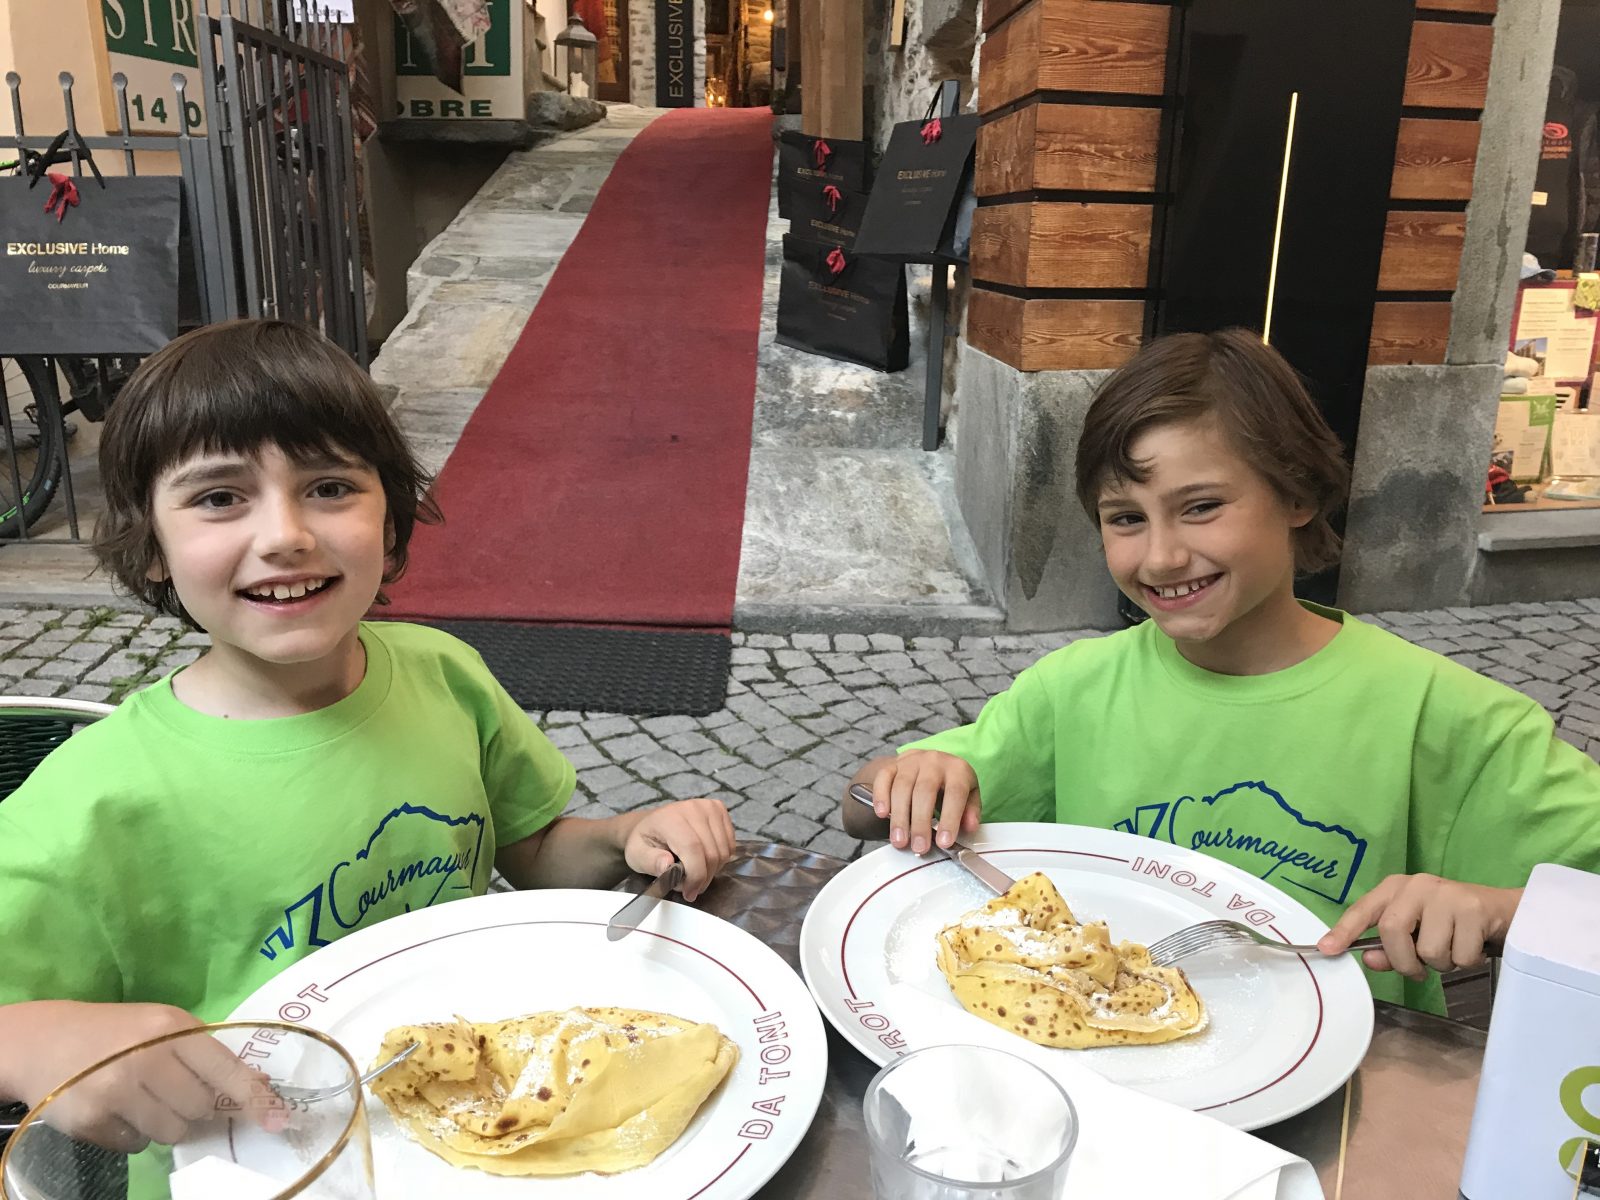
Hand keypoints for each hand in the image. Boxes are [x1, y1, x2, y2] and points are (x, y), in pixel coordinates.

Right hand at [0, 1001, 284, 1150]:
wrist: (45, 1040)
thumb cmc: (118, 1032)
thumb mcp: (164, 1026)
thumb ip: (206, 1054)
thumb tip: (259, 1086)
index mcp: (172, 1028)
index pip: (225, 1069)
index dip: (255, 1098)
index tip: (280, 1119)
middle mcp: (146, 1058)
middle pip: (200, 1108)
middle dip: (193, 1105)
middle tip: (168, 1088)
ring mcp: (116, 1092)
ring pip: (173, 1131)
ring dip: (165, 1122)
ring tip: (141, 1098)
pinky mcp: (91, 1122)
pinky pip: (137, 1145)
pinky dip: (133, 1133)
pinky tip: (116, 1108)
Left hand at [622, 797, 735, 902]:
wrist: (653, 823)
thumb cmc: (646, 840)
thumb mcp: (636, 855)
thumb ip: (650, 862)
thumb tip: (666, 865)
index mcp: (671, 818)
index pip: (693, 848)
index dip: (695, 875)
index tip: (689, 893)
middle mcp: (693, 808)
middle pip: (712, 852)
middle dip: (703, 878)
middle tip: (690, 887)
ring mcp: (710, 807)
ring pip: (724, 851)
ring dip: (713, 870)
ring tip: (695, 872)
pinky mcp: (720, 810)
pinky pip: (731, 844)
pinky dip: (721, 859)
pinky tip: (705, 860)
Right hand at [870, 750, 980, 854]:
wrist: (928, 763)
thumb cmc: (950, 785)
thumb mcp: (969, 795)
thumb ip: (971, 811)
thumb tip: (969, 827)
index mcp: (957, 769)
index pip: (955, 793)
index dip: (950, 819)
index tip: (944, 842)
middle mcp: (934, 761)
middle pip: (924, 791)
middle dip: (921, 822)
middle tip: (919, 847)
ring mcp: (911, 761)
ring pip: (902, 787)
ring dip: (899, 817)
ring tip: (900, 840)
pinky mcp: (892, 764)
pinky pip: (883, 778)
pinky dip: (881, 796)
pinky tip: (882, 814)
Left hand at [1317, 875, 1522, 980]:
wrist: (1504, 912)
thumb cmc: (1451, 925)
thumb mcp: (1416, 935)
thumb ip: (1389, 949)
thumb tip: (1370, 959)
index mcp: (1395, 889)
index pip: (1363, 910)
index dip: (1343, 931)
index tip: (1326, 949)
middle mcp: (1417, 885)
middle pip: (1392, 931)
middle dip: (1405, 961)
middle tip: (1421, 969)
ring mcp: (1445, 894)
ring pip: (1428, 950)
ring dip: (1442, 964)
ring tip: (1454, 948)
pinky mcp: (1473, 908)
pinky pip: (1459, 956)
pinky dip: (1466, 962)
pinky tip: (1473, 946)